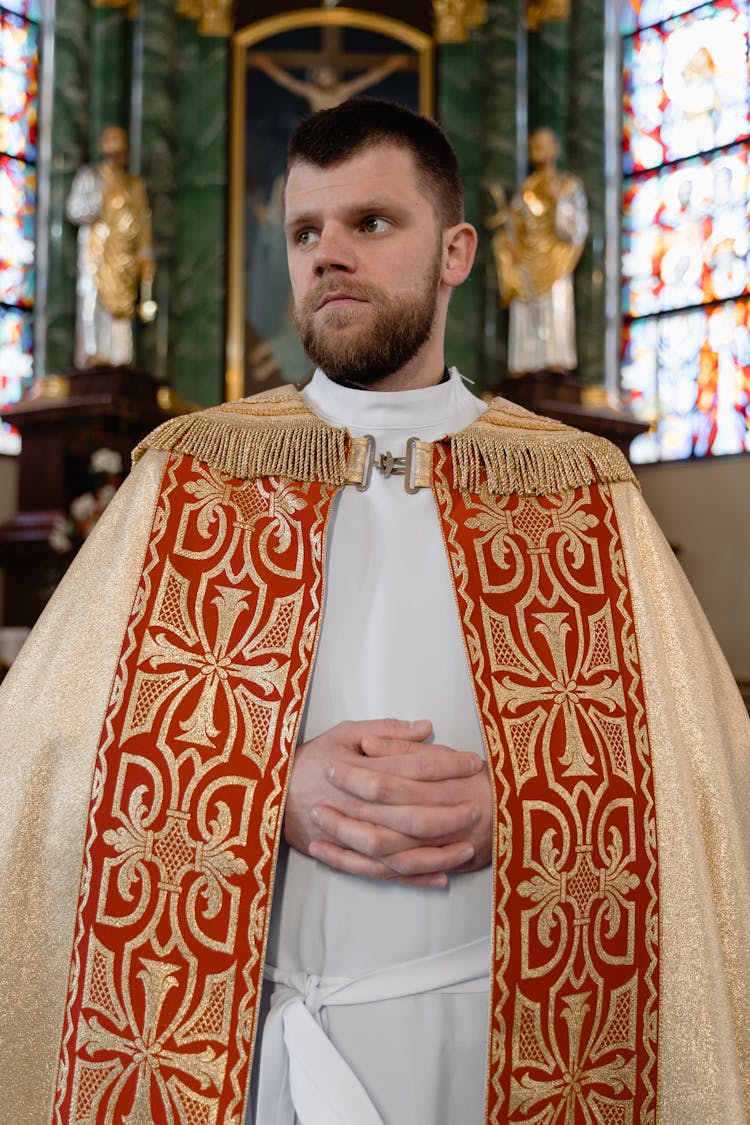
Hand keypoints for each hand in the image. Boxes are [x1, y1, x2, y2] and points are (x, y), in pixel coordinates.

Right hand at [283, 719, 492, 885]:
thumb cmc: (311, 760)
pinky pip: (384, 875)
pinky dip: (413, 878)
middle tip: (478, 809)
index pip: (414, 767)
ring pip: (401, 853)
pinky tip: (440, 877)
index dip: (448, 765)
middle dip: (449, 814)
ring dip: (436, 853)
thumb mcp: (343, 733)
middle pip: (412, 815)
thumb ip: (386, 730)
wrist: (269, 794)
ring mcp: (352, 839)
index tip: (474, 763)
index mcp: (360, 772)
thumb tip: (426, 727)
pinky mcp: (347, 859)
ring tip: (466, 849)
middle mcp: (357, 809)